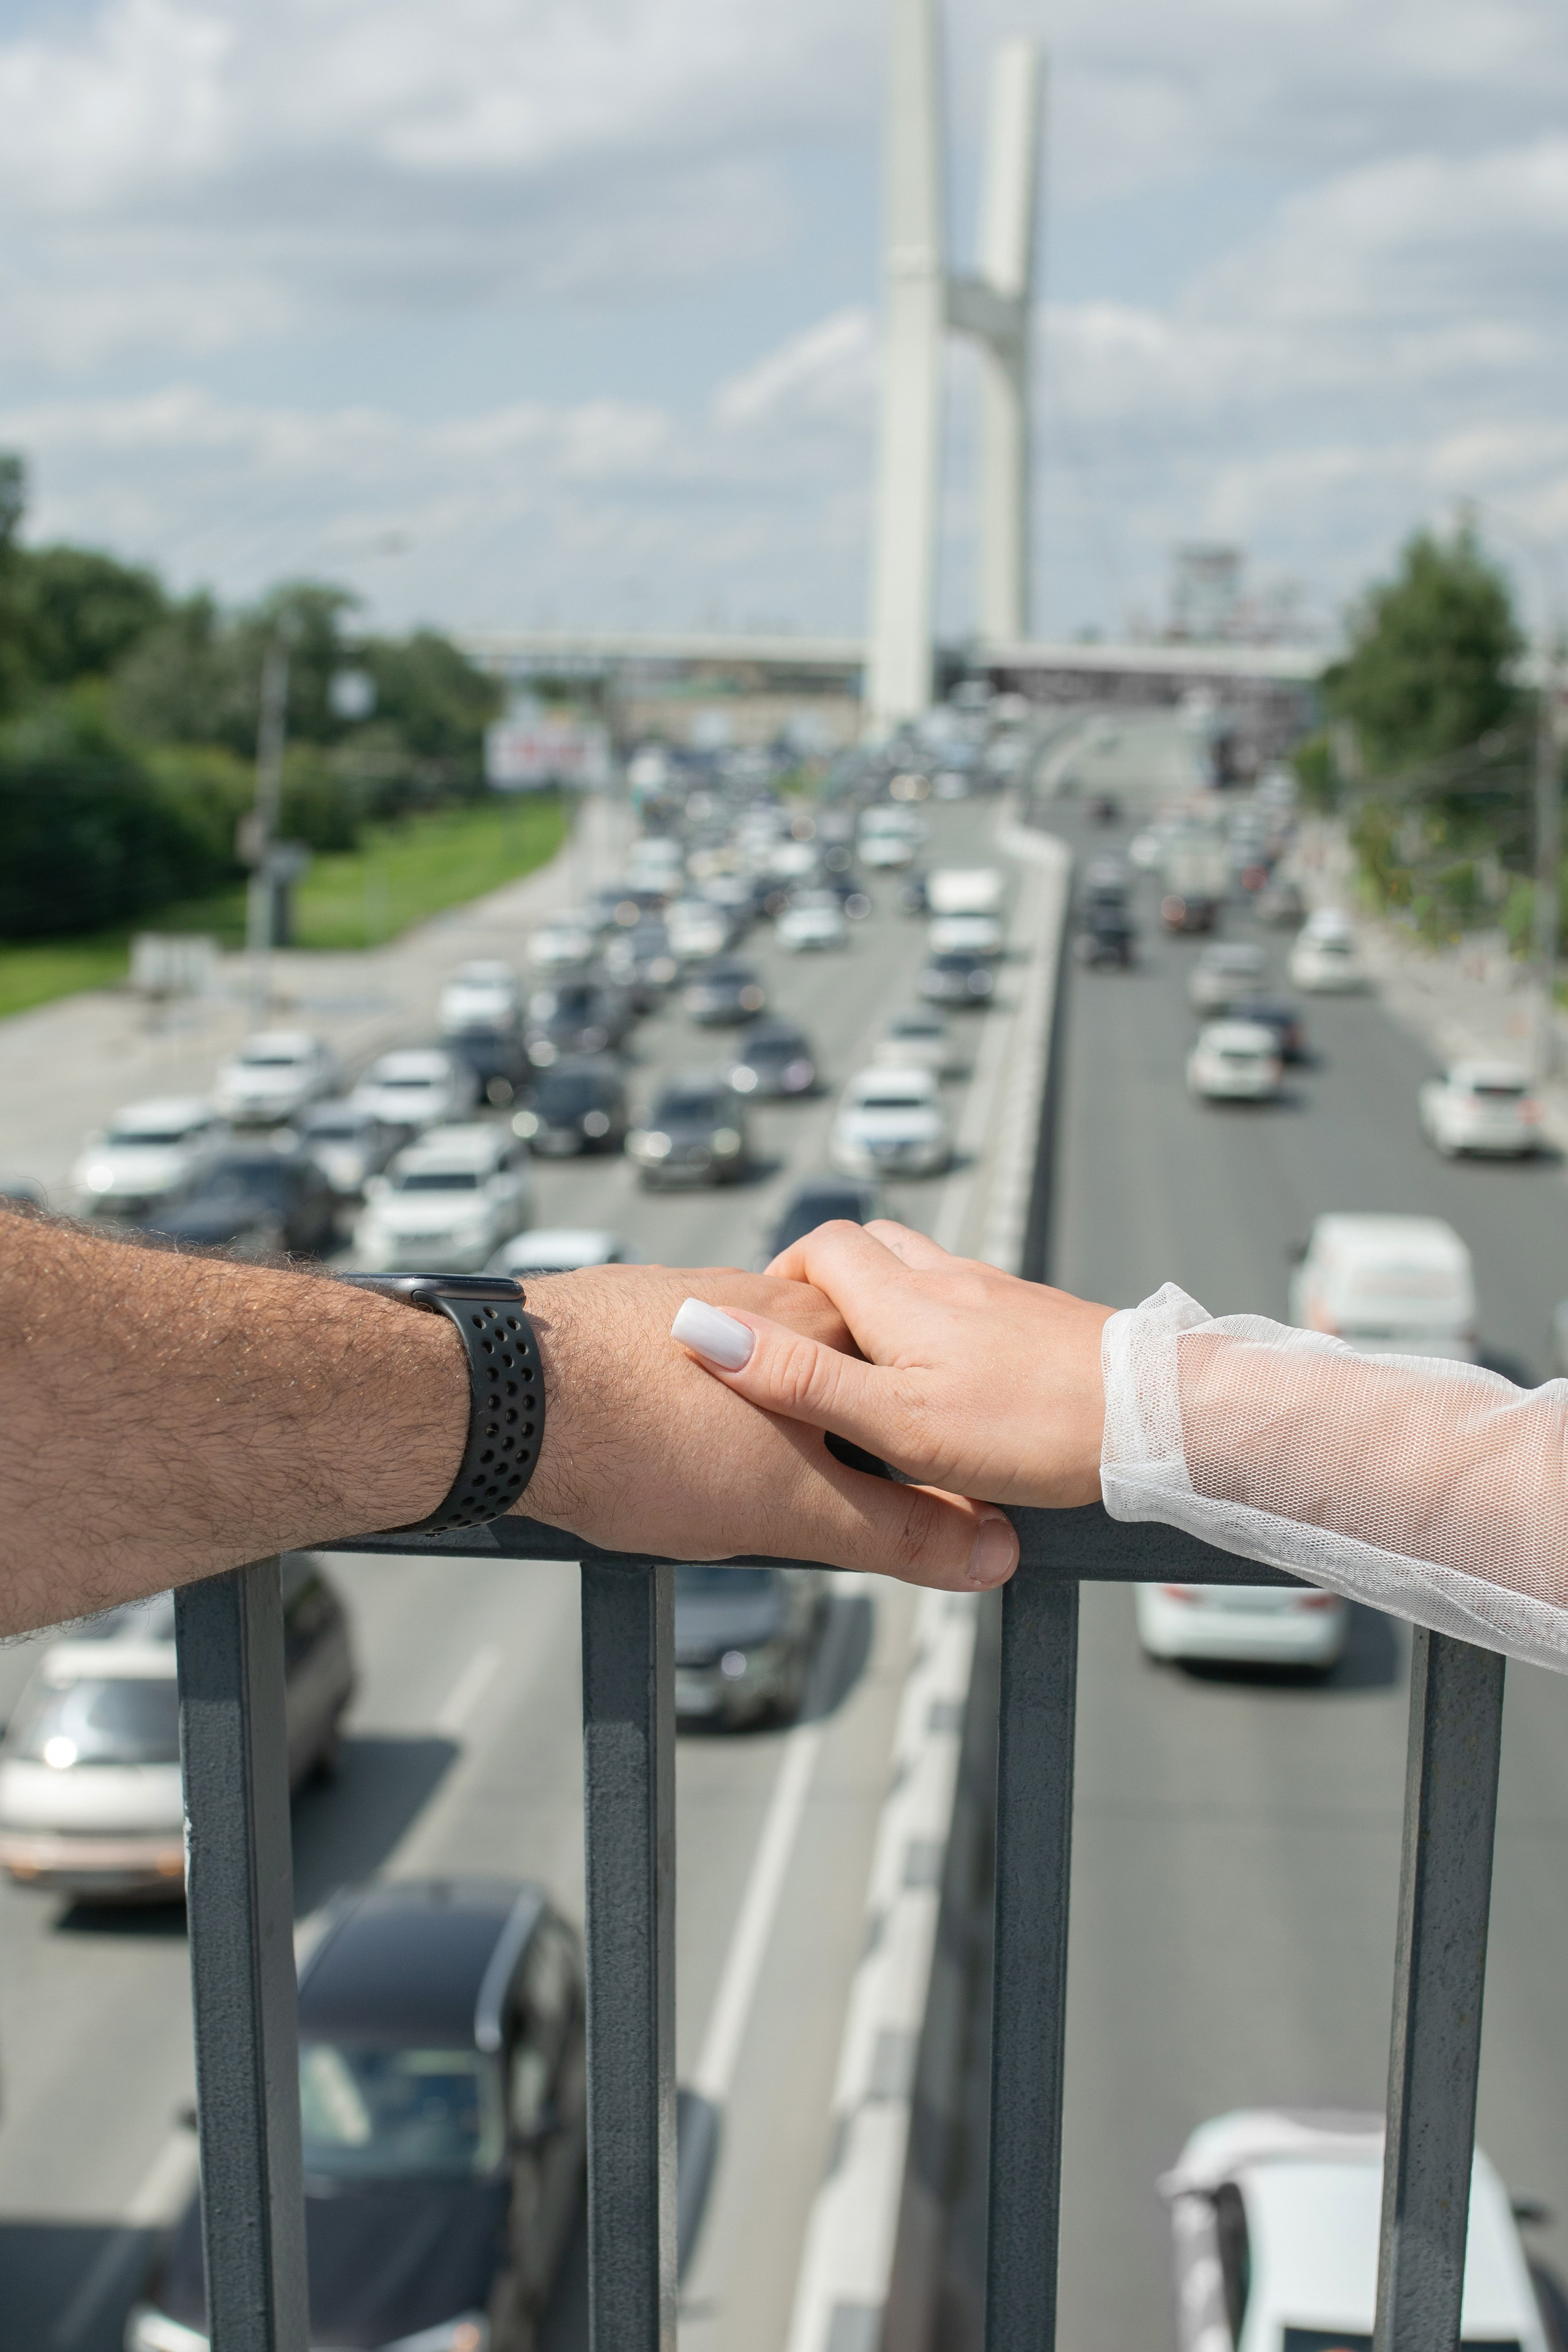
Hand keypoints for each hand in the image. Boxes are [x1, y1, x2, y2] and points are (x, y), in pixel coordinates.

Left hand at [521, 1263, 1018, 1589]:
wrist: (498, 1397)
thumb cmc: (646, 1445)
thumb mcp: (797, 1511)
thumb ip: (900, 1531)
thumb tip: (994, 1552)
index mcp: (822, 1326)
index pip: (907, 1382)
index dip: (913, 1454)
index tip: (901, 1509)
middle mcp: (759, 1292)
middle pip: (830, 1379)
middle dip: (822, 1449)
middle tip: (776, 1508)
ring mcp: (684, 1296)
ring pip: (750, 1375)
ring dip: (744, 1432)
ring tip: (696, 1488)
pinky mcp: (618, 1311)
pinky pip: (677, 1370)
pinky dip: (676, 1416)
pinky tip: (644, 1459)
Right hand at [668, 1222, 1113, 1508]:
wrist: (1157, 1417)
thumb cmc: (1031, 1428)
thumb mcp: (895, 1421)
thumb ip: (802, 1378)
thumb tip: (705, 1331)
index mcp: (902, 1300)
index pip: (822, 1245)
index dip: (784, 1276)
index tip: (767, 1330)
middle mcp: (949, 1280)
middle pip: (872, 1245)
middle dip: (831, 1280)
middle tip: (817, 1346)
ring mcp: (999, 1294)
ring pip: (924, 1269)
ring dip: (888, 1300)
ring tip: (880, 1368)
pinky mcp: (1039, 1318)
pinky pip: (971, 1300)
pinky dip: (942, 1324)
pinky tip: (955, 1381)